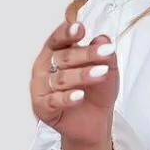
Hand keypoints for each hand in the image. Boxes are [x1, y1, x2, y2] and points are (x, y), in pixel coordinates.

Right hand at [30, 0, 118, 147]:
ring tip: (101, 74)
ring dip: (82, 76)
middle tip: (106, 53)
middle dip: (86, 55)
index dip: (68, 33)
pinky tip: (80, 96)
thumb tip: (103, 38)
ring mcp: (41, 87)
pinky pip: (53, 101)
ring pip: (61, 79)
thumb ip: (105, 55)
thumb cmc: (96, 90)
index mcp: (56, 52)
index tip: (81, 28)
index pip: (59, 39)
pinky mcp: (42, 108)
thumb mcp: (108, 70)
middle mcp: (44, 67)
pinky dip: (67, 98)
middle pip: (63, 57)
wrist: (95, 121)